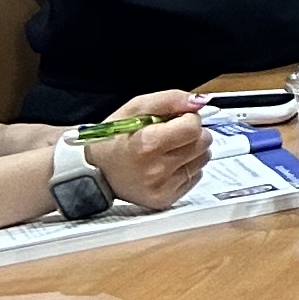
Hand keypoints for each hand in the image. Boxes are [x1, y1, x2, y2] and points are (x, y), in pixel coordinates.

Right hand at [89, 94, 211, 208]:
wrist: (96, 171)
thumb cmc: (115, 137)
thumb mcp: (136, 107)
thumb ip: (171, 99)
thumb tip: (200, 101)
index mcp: (147, 144)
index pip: (193, 127)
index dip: (188, 118)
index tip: (175, 119)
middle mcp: (155, 170)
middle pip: (202, 143)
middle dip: (192, 133)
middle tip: (172, 134)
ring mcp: (161, 188)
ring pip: (202, 159)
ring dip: (192, 150)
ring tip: (169, 149)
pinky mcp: (165, 200)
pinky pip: (195, 177)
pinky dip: (186, 167)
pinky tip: (168, 164)